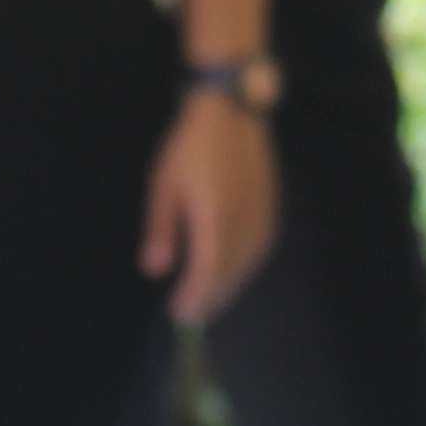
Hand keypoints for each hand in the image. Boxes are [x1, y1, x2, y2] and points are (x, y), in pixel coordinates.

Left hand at [140, 90, 278, 323]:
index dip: (193, 298)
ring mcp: (262, 218)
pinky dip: (241, 268)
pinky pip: (257, 252)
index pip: (207, 275)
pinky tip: (227, 270)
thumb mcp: (164, 185)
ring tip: (204, 297)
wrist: (232, 112)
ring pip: (245, 267)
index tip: (178, 312)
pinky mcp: (271, 211)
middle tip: (188, 313)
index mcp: (216, 220)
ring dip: (226, 286)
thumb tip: (154, 270)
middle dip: (208, 298)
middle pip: (228, 276)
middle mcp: (244, 224)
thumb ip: (161, 229)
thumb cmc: (190, 147)